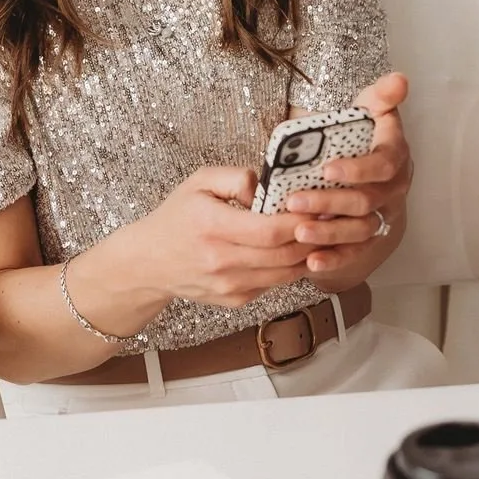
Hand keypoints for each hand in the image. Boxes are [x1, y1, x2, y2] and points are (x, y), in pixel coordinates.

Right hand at [137, 166, 313, 309]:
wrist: (149, 263)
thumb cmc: (176, 217)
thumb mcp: (199, 182)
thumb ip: (237, 177)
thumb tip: (270, 189)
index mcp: (212, 226)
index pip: (271, 230)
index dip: (300, 220)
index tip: (317, 205)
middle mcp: (222, 261)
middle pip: (285, 255)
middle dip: (312, 237)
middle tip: (328, 219)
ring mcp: (230, 286)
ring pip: (286, 274)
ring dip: (308, 255)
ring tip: (318, 234)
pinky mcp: (235, 300)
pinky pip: (275, 285)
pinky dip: (289, 268)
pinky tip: (294, 250)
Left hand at [284, 72, 412, 288]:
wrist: (373, 171)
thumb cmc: (365, 135)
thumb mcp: (372, 110)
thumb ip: (382, 96)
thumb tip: (400, 80)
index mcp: (394, 155)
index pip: (383, 165)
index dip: (357, 169)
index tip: (326, 169)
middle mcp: (394, 189)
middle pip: (364, 201)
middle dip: (329, 202)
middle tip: (294, 201)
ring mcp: (383, 215)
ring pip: (359, 230)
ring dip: (329, 232)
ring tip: (298, 231)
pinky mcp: (370, 238)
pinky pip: (355, 253)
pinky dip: (335, 260)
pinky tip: (311, 262)